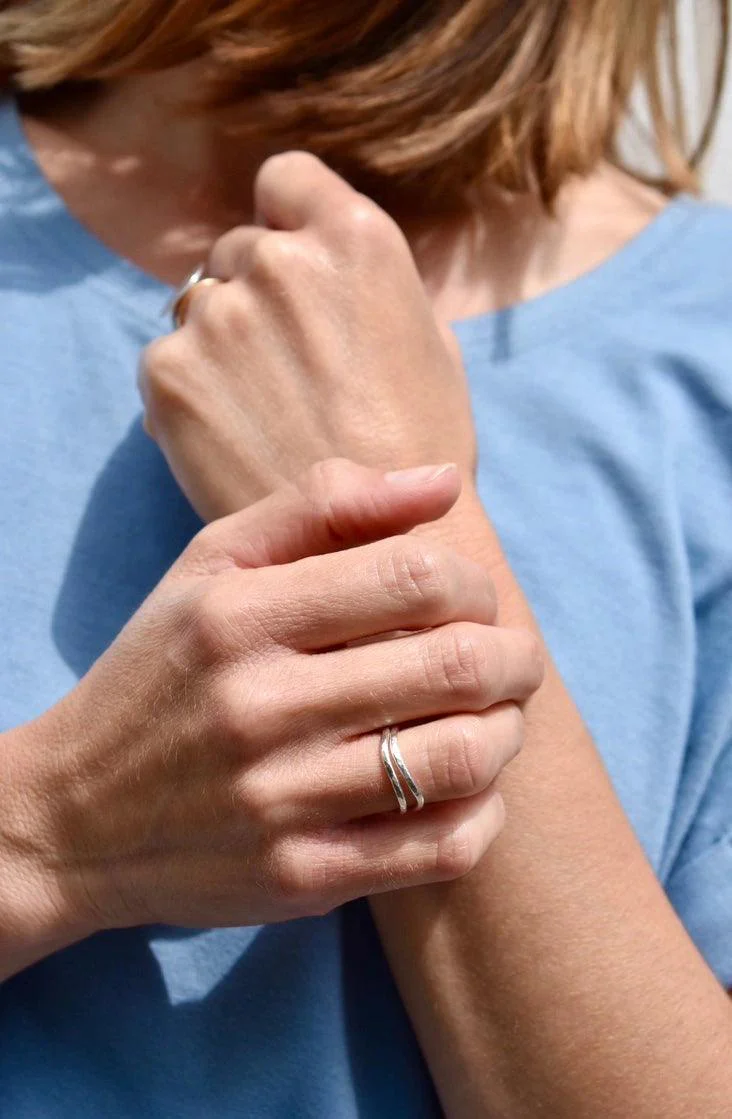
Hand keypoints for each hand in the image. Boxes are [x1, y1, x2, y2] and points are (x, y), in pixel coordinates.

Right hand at [1, 461, 541, 944]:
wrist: (76, 815)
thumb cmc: (163, 672)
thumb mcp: (213, 565)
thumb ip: (324, 504)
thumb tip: (443, 482)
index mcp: (241, 615)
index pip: (416, 577)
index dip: (475, 584)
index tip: (472, 602)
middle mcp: (259, 706)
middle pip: (455, 665)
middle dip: (515, 658)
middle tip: (512, 660)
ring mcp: (279, 801)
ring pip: (461, 759)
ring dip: (507, 731)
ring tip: (497, 719)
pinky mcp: (299, 877)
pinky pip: (441, 848)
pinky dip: (484, 813)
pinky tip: (470, 789)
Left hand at [139, 152, 475, 521]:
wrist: (372, 545)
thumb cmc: (419, 451)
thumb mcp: (429, 341)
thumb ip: (369, 283)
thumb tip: (327, 263)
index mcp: (355, 239)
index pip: (284, 178)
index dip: (284, 217)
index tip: (290, 259)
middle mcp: (280, 261)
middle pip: (238, 250)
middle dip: (255, 294)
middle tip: (282, 367)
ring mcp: (218, 316)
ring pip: (197, 306)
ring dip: (218, 344)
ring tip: (259, 412)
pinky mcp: (169, 373)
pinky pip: (166, 360)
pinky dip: (188, 391)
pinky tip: (230, 438)